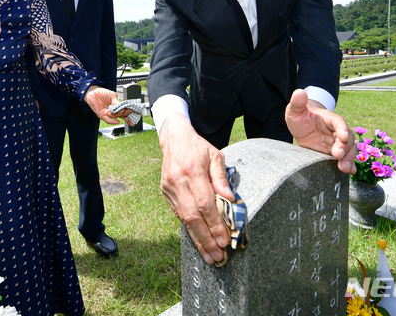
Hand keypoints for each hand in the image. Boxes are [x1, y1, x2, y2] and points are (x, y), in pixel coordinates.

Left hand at [84, 85, 133, 124]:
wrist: (93, 92)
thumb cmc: (102, 93)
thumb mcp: (112, 95)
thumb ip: (117, 102)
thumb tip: (122, 107)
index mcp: (116, 106)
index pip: (124, 112)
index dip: (129, 115)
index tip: (135, 115)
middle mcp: (112, 111)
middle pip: (121, 115)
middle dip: (125, 114)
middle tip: (129, 111)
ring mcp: (107, 113)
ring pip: (115, 117)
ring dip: (119, 115)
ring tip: (122, 111)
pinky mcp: (101, 115)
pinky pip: (108, 120)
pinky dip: (113, 121)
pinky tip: (117, 121)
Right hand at [159, 113, 233, 264]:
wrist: (174, 138)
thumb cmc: (198, 147)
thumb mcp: (215, 156)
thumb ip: (221, 178)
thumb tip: (231, 200)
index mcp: (192, 171)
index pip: (204, 203)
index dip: (214, 224)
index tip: (224, 239)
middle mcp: (178, 182)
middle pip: (192, 217)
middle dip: (206, 239)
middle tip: (218, 256)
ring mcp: (169, 189)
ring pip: (184, 220)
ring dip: (198, 240)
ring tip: (210, 256)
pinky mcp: (165, 193)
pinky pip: (178, 215)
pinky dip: (189, 230)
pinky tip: (199, 242)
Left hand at [285, 89, 356, 173]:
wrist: (302, 128)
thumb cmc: (300, 117)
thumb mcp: (294, 110)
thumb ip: (297, 103)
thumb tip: (299, 92)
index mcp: (328, 118)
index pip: (338, 122)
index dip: (342, 128)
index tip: (342, 136)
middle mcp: (336, 130)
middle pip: (347, 138)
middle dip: (345, 147)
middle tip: (339, 156)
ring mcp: (336, 142)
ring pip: (349, 149)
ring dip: (349, 158)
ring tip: (344, 168)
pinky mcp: (334, 153)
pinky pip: (345, 158)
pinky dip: (349, 165)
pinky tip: (350, 171)